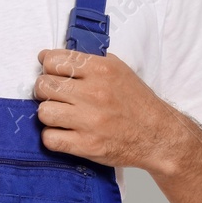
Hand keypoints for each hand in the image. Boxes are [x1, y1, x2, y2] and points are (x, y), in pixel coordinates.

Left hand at [33, 48, 183, 172]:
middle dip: (44, 91)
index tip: (50, 72)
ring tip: (61, 115)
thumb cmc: (137, 103)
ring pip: (43, 112)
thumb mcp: (119, 70)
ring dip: (49, 114)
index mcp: (101, 70)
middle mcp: (94, 93)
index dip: (47, 67)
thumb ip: (88, 62)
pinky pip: (50, 138)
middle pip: (43, 86)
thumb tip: (52, 57)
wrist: (158, 135)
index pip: (53, 60)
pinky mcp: (87, 145)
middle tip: (54, 96)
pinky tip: (63, 133)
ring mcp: (90, 121)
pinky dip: (52, 137)